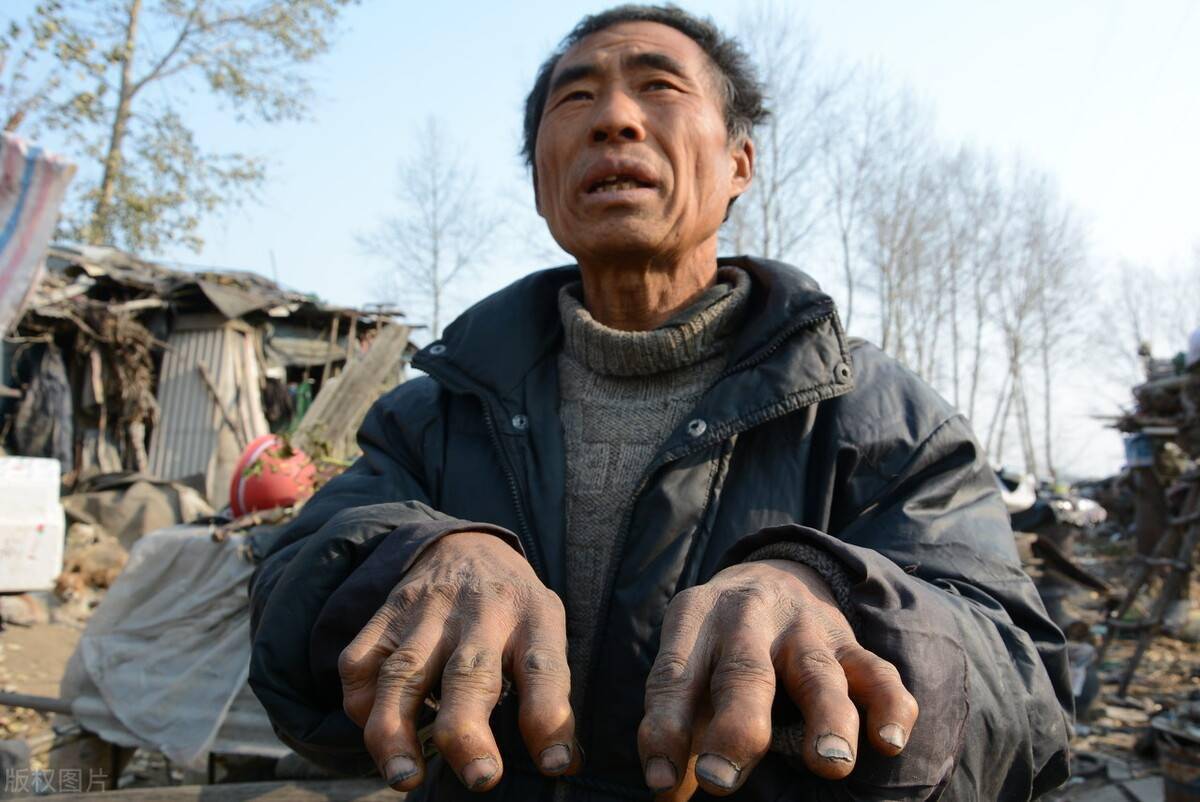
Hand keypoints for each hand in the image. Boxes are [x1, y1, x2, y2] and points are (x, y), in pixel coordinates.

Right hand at [338, 531, 578, 791]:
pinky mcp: (385, 615)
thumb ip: (548, 688)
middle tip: (481, 778)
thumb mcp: (547, 628)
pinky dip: (361, 704)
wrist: (465, 545)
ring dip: (398, 731)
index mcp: (532, 615)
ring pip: (405, 672)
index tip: (556, 763)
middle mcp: (479, 611)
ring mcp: (427, 611)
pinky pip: (360, 663)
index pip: (544, 667)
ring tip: (404, 777)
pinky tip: (374, 730)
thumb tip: (560, 765)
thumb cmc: (514, 608)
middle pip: (469, 673)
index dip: (550, 717)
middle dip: (469, 733)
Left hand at [638, 560, 918, 796]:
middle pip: (743, 672)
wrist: (772, 573)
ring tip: (829, 763)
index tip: (660, 780)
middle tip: (718, 778)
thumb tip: (666, 794)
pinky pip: (875, 670)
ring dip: (826, 717)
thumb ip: (678, 724)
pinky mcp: (848, 641)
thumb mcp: (687, 663)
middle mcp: (747, 618)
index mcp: (694, 620)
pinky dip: (888, 704)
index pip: (674, 677)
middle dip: (734, 729)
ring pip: (817, 672)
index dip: (664, 729)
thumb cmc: (718, 644)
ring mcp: (802, 628)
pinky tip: (889, 741)